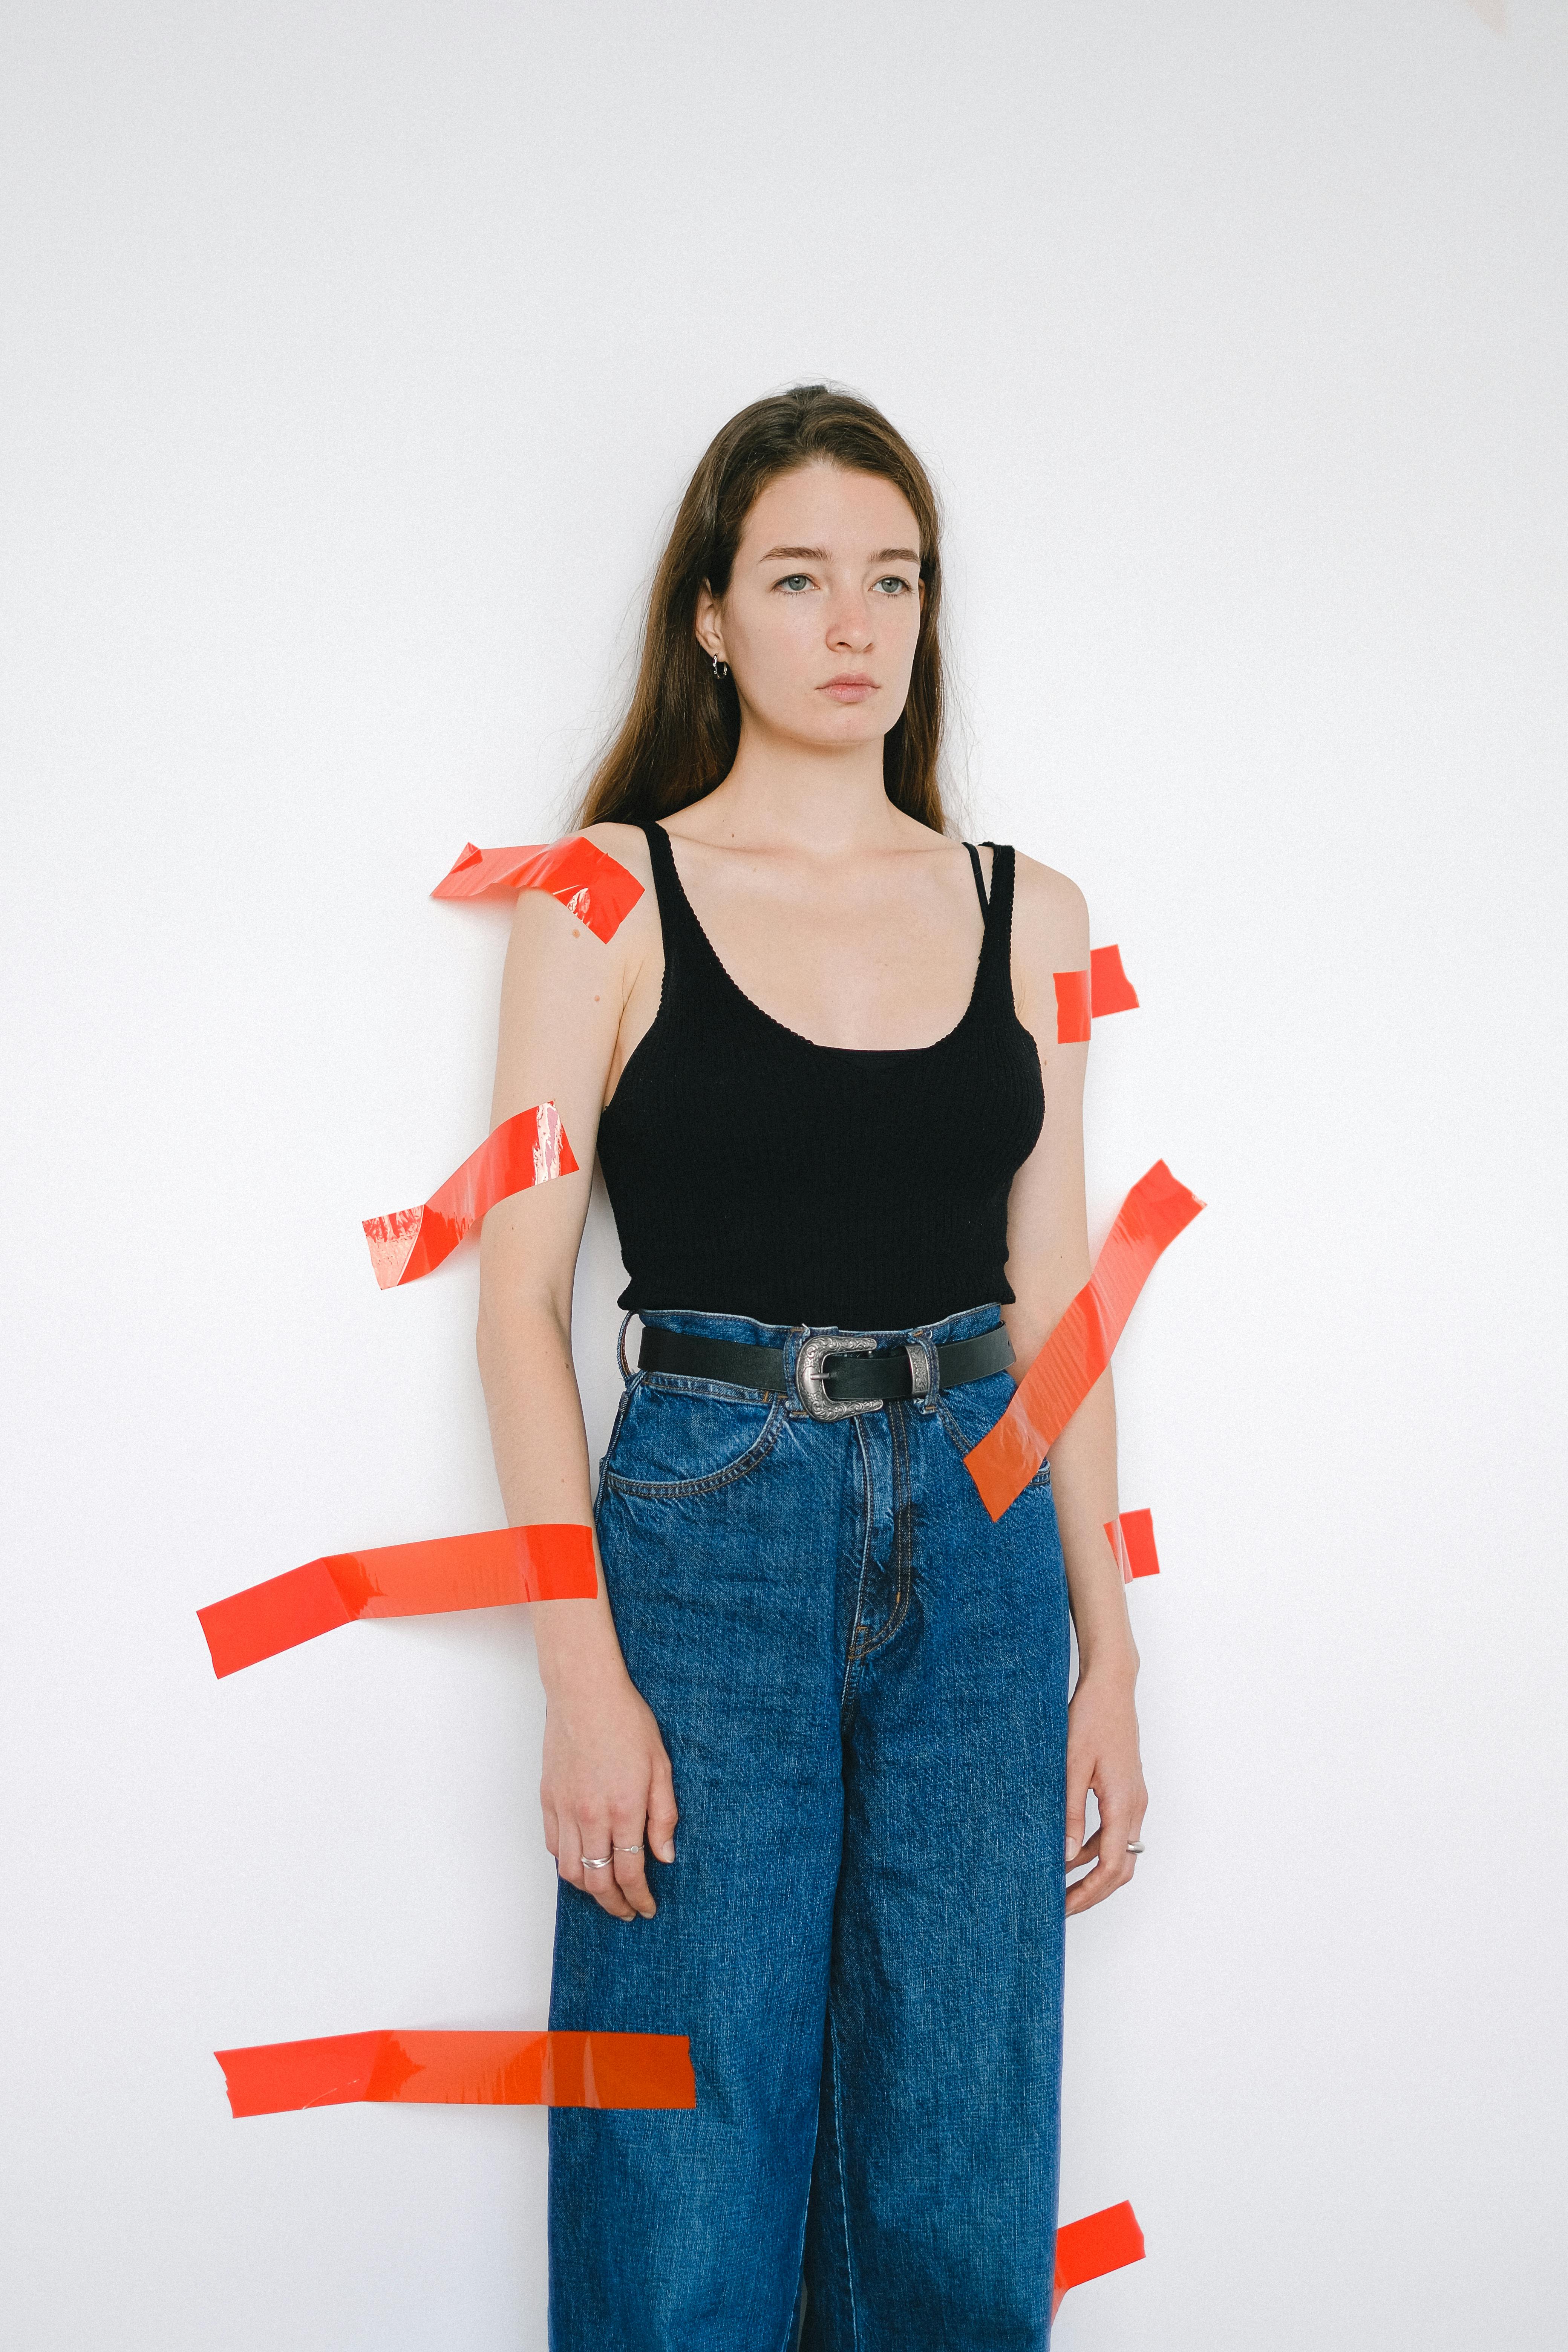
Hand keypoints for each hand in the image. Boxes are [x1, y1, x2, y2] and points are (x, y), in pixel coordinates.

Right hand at [540, 1653, 677, 1921]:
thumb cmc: (627, 1722)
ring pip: (571, 1871)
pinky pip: (553, 1846)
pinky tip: (583, 1863)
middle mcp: (591, 1815)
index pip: (630, 1872)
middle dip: (615, 1904)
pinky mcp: (548, 1799)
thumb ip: (664, 1815)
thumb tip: (665, 1856)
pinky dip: (567, 1864)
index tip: (647, 1908)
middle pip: (598, 1881)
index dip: (639, 1897)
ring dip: (589, 1891)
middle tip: (628, 1911)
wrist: (585, 1692)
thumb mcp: (661, 1766)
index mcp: (624, 1808)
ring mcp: (565, 1808)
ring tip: (605, 1894)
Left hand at [1063, 1669, 1146, 1916]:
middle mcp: (1135, 1807)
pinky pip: (1114, 1832)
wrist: (1111, 1687)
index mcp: (1123, 1805)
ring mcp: (1133, 1799)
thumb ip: (1069, 1814)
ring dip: (1092, 1871)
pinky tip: (1068, 1850)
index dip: (1088, 1894)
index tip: (1064, 1908)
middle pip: (1120, 1868)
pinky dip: (1094, 1848)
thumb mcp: (1071, 1767)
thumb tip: (1065, 1857)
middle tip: (1062, 1907)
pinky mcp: (1126, 1791)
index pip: (1111, 1868)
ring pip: (1118, 1851)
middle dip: (1092, 1892)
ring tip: (1060, 1883)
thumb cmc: (1091, 1719)